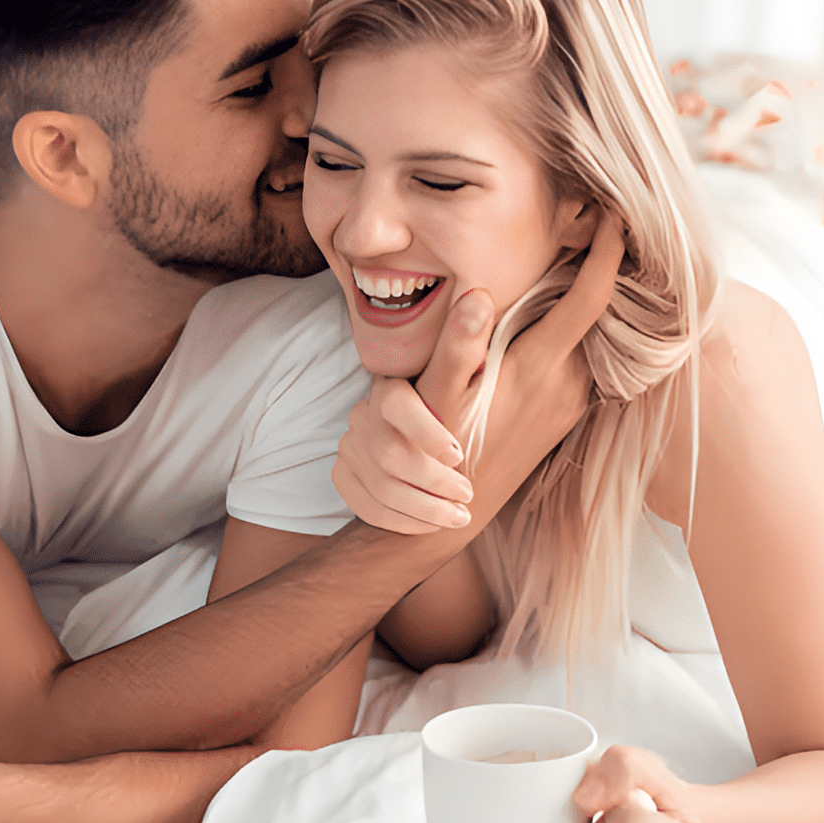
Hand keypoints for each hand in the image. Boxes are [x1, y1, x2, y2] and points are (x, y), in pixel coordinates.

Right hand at [333, 211, 627, 533]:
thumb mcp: (437, 392)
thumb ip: (458, 342)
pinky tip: (566, 308)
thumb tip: (479, 295)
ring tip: (584, 252)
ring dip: (595, 296)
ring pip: (597, 334)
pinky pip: (589, 356)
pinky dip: (586, 326)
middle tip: (595, 218)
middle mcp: (567, 382)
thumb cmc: (440, 445)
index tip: (612, 214)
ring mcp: (572, 399)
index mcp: (539, 366)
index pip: (589, 298)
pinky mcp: (568, 412)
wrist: (459, 507)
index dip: (606, 251)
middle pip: (602, 310)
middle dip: (604, 263)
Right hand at [333, 342, 483, 534]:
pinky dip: (401, 520)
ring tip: (460, 517)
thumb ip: (468, 343)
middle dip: (431, 480)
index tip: (460, 454)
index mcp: (394, 388)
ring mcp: (349, 448)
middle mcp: (364, 416)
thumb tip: (480, 296)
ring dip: (422, 508)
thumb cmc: (462, 410)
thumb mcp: (469, 381)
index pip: (396, 405)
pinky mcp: (344, 476)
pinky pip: (365, 506)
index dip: (426, 431)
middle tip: (468, 494)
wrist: (433, 448)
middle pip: (387, 455)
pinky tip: (431, 526)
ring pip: (377, 486)